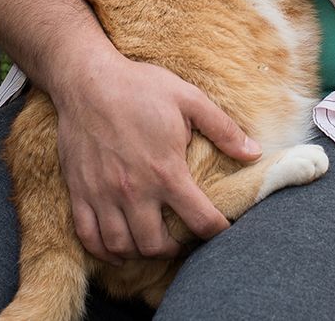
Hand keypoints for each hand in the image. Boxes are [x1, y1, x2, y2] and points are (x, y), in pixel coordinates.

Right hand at [54, 53, 261, 263]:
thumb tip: (254, 153)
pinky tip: (117, 249)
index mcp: (166, 171)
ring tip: (153, 243)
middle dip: (176, 249)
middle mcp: (134, 191)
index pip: (200, 220)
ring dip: (141, 253)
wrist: (88, 80)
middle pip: (157, 245)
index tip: (222, 230)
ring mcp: (104, 195)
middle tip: (183, 239)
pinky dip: (104, 251)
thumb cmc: (140, 87)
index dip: (217, 231)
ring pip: (123, 247)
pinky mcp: (80, 192)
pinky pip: (89, 237)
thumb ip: (223, 129)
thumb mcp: (189, 99)